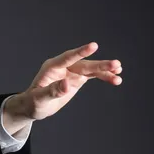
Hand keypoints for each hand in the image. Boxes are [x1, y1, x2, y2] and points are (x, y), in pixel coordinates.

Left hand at [3, 42, 121, 133]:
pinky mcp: (77, 78)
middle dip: (100, 65)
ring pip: (91, 69)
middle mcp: (63, 67)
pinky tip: (116, 79)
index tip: (94, 46)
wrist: (33, 106)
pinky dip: (103, 77)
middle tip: (116, 65)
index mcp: (52, 67)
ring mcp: (71, 72)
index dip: (81, 52)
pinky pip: (92, 75)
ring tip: (119, 72)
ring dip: (105, 70)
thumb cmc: (33, 102)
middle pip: (84, 64)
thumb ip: (53, 91)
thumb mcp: (40, 99)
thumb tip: (66, 84)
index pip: (68, 58)